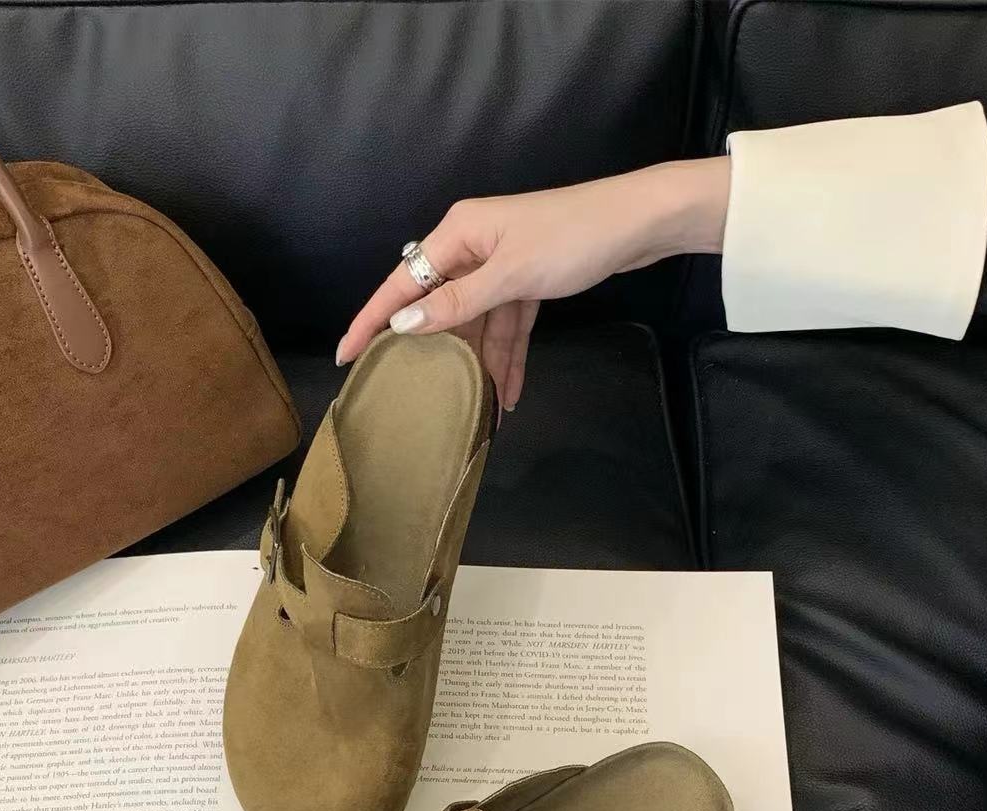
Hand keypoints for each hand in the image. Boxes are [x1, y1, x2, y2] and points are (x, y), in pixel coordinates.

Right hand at [336, 157, 729, 410]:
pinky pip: (508, 324)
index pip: (403, 283)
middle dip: (433, 352)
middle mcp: (474, 246)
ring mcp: (503, 264)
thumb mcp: (512, 275)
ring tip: (477, 411)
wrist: (640, 223)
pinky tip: (509, 392)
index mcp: (459, 233)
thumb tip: (404, 325)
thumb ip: (458, 303)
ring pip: (477, 323)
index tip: (347, 355)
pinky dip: (508, 355)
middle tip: (412, 394)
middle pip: (439, 306)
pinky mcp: (530, 279)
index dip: (372, 320)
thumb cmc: (574, 238)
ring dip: (479, 365)